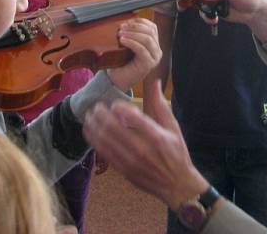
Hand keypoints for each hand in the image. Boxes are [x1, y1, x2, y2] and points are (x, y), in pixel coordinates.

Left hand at [83, 80, 209, 210]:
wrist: (177, 185)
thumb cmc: (177, 153)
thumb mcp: (173, 126)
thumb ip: (160, 104)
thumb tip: (154, 81)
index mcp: (155, 136)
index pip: (130, 116)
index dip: (118, 107)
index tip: (115, 104)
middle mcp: (141, 149)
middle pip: (112, 127)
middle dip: (100, 114)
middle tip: (96, 106)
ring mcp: (131, 161)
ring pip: (104, 140)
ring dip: (94, 125)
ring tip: (89, 116)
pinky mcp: (123, 171)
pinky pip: (103, 153)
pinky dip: (94, 140)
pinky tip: (89, 131)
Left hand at [106, 18, 161, 91]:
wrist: (117, 80)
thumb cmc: (121, 62)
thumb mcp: (127, 44)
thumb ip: (131, 33)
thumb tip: (127, 19)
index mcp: (154, 44)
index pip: (152, 27)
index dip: (140, 22)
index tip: (127, 21)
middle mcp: (157, 50)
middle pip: (150, 31)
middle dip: (135, 27)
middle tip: (121, 27)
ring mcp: (154, 58)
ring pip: (147, 39)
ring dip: (132, 34)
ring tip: (120, 34)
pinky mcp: (149, 64)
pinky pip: (141, 49)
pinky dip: (131, 42)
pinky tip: (122, 40)